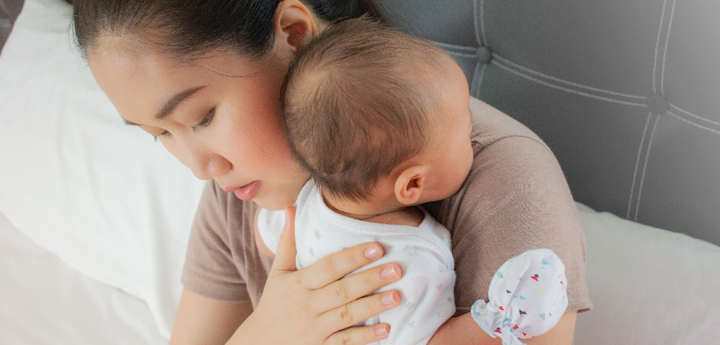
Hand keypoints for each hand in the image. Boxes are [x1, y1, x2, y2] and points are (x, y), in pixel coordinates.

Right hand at [229, 206, 402, 344]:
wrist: (258, 344)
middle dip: (370, 279)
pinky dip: (365, 337)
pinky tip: (386, 329)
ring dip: (373, 306)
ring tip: (397, 295)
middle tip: (397, 268)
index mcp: (299, 283)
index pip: (329, 267)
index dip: (353, 257)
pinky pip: (346, 342)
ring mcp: (315, 329)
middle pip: (342, 290)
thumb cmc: (273, 304)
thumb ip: (288, 242)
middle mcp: (307, 305)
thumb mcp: (278, 273)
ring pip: (347, 316)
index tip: (377, 247)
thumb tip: (292, 207)